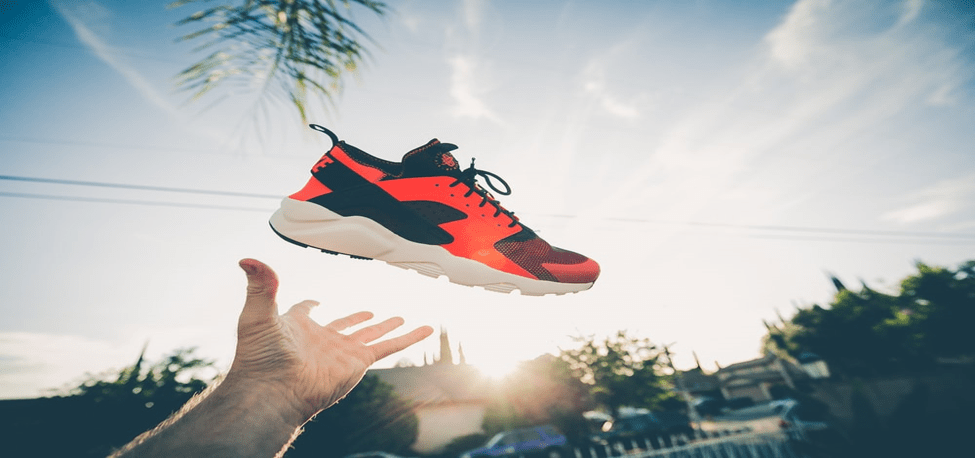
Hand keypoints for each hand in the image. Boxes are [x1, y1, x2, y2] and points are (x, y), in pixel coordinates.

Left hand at [229, 258, 433, 420]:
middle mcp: (321, 341)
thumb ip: (260, 285)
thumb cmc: (260, 357)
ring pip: (371, 335)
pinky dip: (409, 338)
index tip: (315, 301)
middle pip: (344, 325)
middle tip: (368, 311)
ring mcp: (342, 352)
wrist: (274, 390)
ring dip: (386, 326)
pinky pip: (390, 346)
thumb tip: (247, 259)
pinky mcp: (359, 362)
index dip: (309, 307)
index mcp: (297, 328)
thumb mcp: (258, 314)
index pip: (305, 313)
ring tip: (400, 317)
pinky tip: (425, 328)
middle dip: (356, 319)